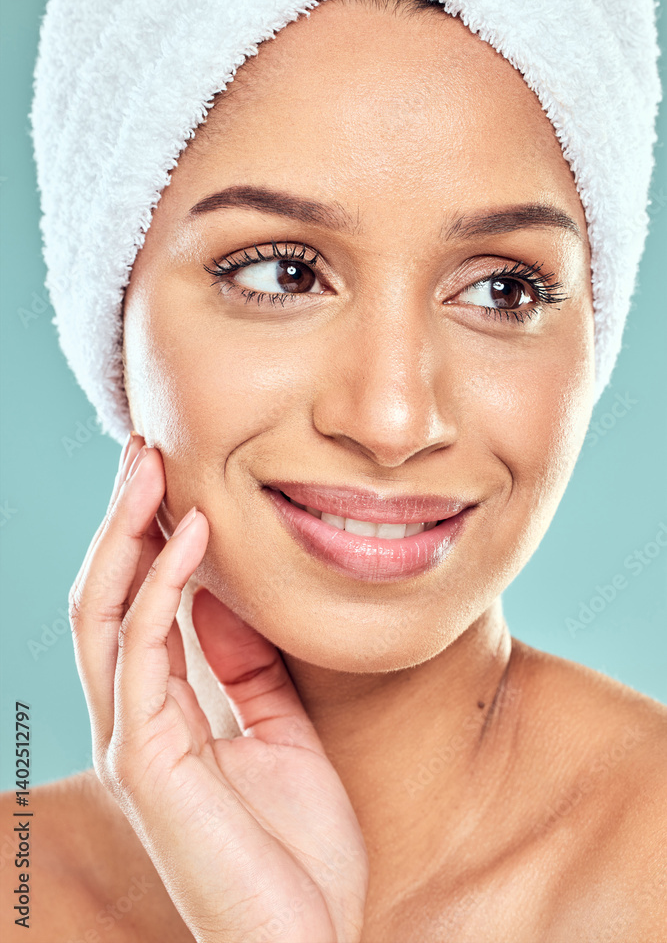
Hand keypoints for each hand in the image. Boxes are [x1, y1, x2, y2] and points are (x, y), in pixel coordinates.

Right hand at [69, 435, 368, 942]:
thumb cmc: (297, 847)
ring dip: (126, 532)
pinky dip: (162, 585)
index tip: (173, 474)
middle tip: (146, 448)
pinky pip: (142, 651)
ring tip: (152, 467)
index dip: (147, 535)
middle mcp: (135, 717)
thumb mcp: (281, 728)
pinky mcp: (146, 760)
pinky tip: (191, 536)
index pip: (136, 603)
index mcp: (164, 711)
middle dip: (121, 518)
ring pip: (104, 611)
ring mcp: (134, 738)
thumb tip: (225, 594)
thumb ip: (245, 666)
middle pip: (106, 594)